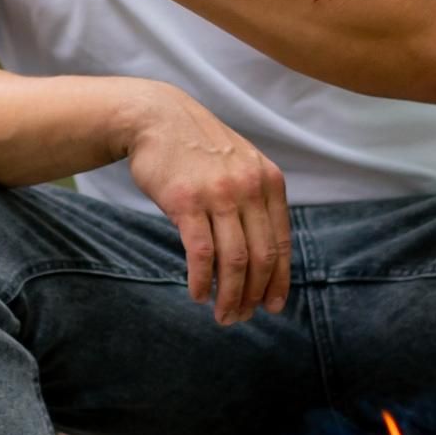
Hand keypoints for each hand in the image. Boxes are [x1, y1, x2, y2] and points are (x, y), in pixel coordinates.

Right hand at [122, 86, 290, 322]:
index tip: (271, 306)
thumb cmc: (196, 147)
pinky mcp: (186, 202)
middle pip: (260, 257)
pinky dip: (202, 280)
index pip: (280, 243)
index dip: (278, 280)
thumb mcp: (240, 164)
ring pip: (234, 261)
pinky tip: (198, 294)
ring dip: (229, 296)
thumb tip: (265, 251)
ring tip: (222, 315)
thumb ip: (256, 199)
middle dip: (252, 295)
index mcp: (268, 181)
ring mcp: (218, 194)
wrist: (155, 117)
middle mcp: (248, 188)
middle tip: (240, 317)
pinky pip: (202, 253)